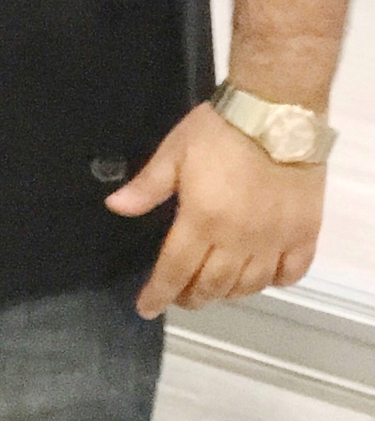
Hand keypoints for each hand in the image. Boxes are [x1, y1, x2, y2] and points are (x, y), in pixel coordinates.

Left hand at [106, 101, 325, 317]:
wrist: (278, 112)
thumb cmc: (220, 130)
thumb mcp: (174, 152)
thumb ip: (147, 186)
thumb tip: (115, 207)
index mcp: (202, 220)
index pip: (175, 270)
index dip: (159, 293)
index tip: (147, 308)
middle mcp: (239, 239)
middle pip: (213, 285)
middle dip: (193, 297)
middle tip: (182, 296)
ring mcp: (275, 238)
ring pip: (251, 285)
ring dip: (229, 294)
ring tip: (216, 289)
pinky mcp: (305, 231)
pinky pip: (293, 271)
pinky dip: (276, 281)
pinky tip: (264, 277)